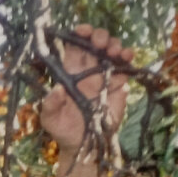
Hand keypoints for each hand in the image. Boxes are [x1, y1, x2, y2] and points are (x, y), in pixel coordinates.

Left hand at [40, 24, 133, 163]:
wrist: (84, 146)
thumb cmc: (63, 130)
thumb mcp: (50, 119)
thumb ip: (50, 104)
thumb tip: (58, 89)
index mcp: (70, 71)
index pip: (75, 45)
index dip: (80, 34)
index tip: (83, 31)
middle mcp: (88, 70)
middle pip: (95, 43)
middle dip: (99, 36)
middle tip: (100, 43)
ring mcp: (104, 76)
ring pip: (111, 52)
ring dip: (114, 44)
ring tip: (114, 51)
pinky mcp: (118, 86)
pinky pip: (125, 67)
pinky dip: (128, 58)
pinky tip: (127, 56)